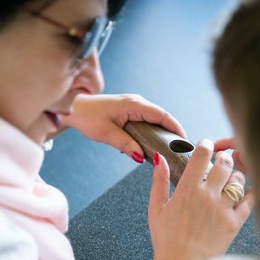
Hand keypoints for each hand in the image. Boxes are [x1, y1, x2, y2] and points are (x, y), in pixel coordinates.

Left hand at [61, 94, 185, 161]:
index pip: (162, 115)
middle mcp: (137, 102)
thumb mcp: (106, 134)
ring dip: (163, 132)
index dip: (176, 128)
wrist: (74, 109)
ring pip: (155, 119)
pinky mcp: (130, 110)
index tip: (185, 141)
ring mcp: (134, 105)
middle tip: (181, 149)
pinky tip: (154, 143)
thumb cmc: (87, 118)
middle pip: (162, 117)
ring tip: (171, 148)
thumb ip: (125, 145)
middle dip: (173, 132)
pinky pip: (147, 120)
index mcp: (134, 105)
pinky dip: (153, 130)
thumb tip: (141, 157)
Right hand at [142, 139, 253, 259]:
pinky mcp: (234, 223)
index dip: (205, 145)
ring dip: (236, 174)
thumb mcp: (156, 209)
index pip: (202, 155)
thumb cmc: (167, 241)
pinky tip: (247, 189)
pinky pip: (250, 200)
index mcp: (187, 189)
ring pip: (238, 179)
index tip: (206, 146)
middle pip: (224, 163)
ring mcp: (223, 209)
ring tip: (230, 178)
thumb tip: (159, 159)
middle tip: (220, 160)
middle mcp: (207, 196)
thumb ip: (158, 181)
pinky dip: (251, 191)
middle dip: (223, 157)